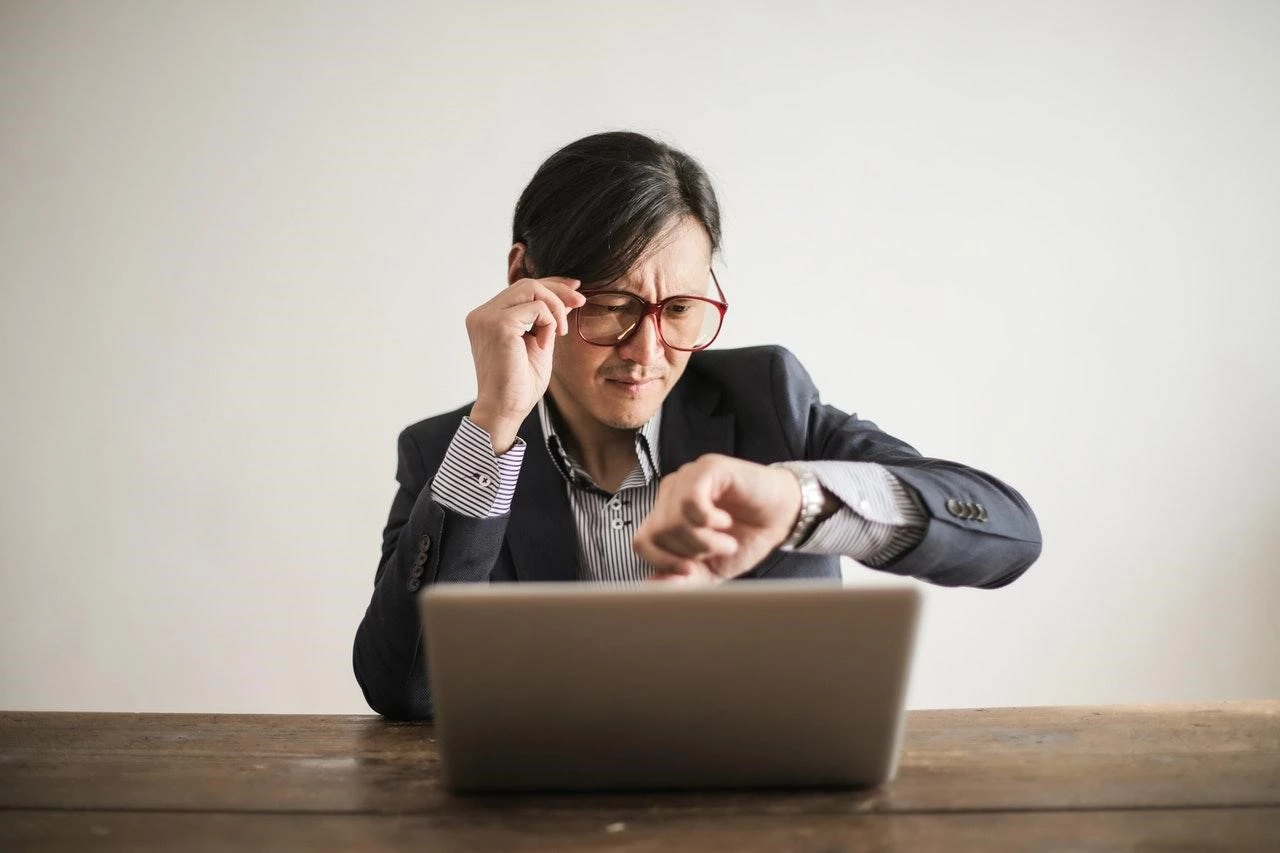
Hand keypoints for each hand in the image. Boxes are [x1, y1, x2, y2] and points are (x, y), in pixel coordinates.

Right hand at [465, 277, 584, 451]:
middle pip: (527, 283)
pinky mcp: (498, 324)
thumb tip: (566, 296)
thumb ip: (546, 320)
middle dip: (558, 290)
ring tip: (561, 332)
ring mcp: (487, 317)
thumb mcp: (538, 343)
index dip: (551, 285)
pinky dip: (549, 322)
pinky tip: (546, 344)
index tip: (575, 289)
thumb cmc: (520, 385)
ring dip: (555, 307)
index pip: (521, 289)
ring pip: (531, 288)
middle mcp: (482, 314)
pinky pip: (536, 307)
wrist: (506, 410)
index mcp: (488, 318)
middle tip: (581, 303)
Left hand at [632, 454, 802, 582]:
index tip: (691, 569)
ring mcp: (687, 477)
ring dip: (704, 541)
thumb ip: (683, 580)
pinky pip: (691, 500)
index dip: (663, 562)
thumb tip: (653, 587)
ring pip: (673, 520)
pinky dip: (709, 520)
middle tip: (718, 550)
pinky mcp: (708, 468)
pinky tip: (725, 521)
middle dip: (690, 552)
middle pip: (657, 533)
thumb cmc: (746, 538)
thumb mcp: (712, 569)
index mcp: (666, 514)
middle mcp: (671, 492)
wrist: (783, 517)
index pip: (642, 542)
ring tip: (727, 540)